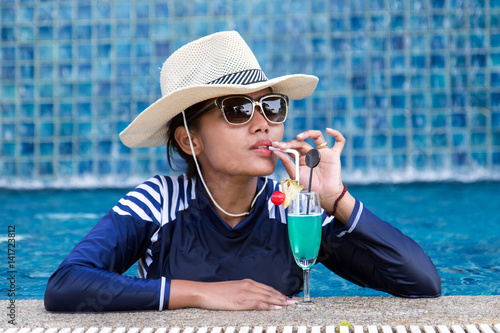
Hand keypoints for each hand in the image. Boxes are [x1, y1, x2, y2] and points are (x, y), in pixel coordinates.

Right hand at [169, 279, 296, 309]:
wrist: (204, 292)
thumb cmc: (217, 292)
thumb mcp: (233, 289)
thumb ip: (244, 291)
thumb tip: (253, 297)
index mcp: (247, 282)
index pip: (267, 288)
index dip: (278, 293)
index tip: (287, 297)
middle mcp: (248, 285)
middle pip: (270, 291)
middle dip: (283, 297)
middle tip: (294, 302)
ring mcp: (245, 293)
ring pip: (267, 297)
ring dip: (280, 301)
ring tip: (289, 304)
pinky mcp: (241, 301)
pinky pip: (258, 304)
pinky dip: (269, 306)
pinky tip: (276, 308)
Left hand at [272, 128, 353, 220]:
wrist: (324, 195)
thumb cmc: (309, 186)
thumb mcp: (295, 174)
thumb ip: (287, 163)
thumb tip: (276, 152)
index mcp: (302, 158)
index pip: (293, 147)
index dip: (284, 145)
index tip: (275, 145)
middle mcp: (312, 154)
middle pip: (302, 142)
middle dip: (291, 143)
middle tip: (283, 146)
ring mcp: (323, 153)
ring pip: (317, 136)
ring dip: (308, 133)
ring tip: (299, 137)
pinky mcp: (334, 155)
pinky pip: (339, 142)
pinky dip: (336, 134)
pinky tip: (329, 130)